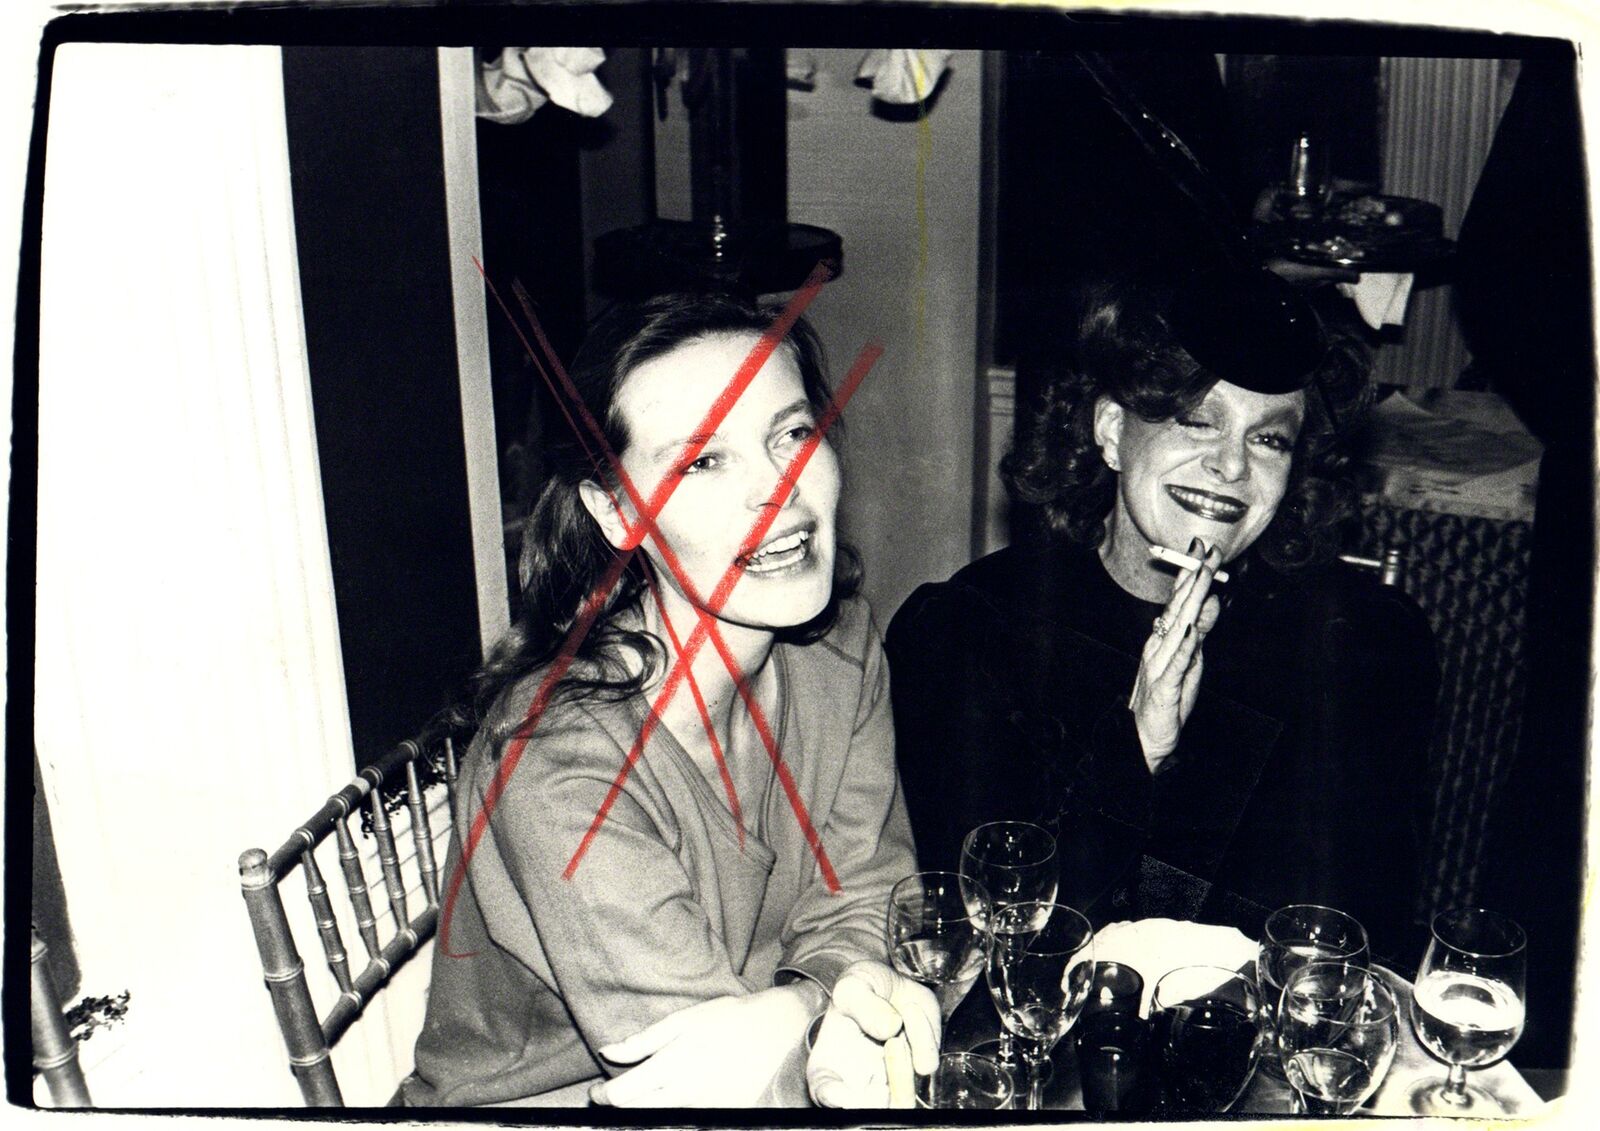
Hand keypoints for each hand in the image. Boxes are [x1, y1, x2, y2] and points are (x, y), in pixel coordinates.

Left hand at [589, 982, 820, 1106]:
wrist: (779, 1032)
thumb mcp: (683, 1021)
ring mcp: (704, 1108)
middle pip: (637, 1113)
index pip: (623, 1096)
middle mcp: (685, 1093)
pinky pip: (685, 1120)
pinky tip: (668, 1102)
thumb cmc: (729, 1019)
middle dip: (617, 1108)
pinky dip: (669, 1114)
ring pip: (660, 1120)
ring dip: (643, 1111)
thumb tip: (607, 1051)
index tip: (597, 1092)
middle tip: (610, 1097)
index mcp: (673, 1066)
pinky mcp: (720, 1114)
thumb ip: (643, 1041)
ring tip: (639, 1097)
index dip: (603, 1097)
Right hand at [807, 959, 939, 1107]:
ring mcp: (890, 1082)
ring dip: (903, 1060)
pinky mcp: (919, 1068)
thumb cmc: (860, 989)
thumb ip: (864, 1004)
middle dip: (880, 1095)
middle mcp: (859, 1084)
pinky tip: (911, 1011)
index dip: (834, 1098)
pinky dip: (923, 1034)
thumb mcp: (852, 985)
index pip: (825, 1092)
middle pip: (869, 1112)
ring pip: (902, 1099)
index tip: (843, 1094)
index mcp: (829, 1067)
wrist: (890, 982)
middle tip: (892, 1043)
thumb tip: (890, 1028)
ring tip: (897, 1022)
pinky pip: (927, 1063)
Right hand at [1130, 538, 1221, 770]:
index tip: (1202, 549)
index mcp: (1163, 639)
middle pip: (1178, 606)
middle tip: (1208, 551)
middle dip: (1195, 577)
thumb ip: (1198, 634)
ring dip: (1191, 600)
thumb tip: (1211, 603)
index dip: (1191, 574)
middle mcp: (1158, 645)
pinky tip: (1190, 626)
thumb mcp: (1189, 663)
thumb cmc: (1167, 700)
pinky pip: (1175, 661)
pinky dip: (1183, 643)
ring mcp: (1158, 663)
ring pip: (1177, 626)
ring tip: (1202, 577)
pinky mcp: (1164, 685)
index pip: (1178, 601)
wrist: (1144, 738)